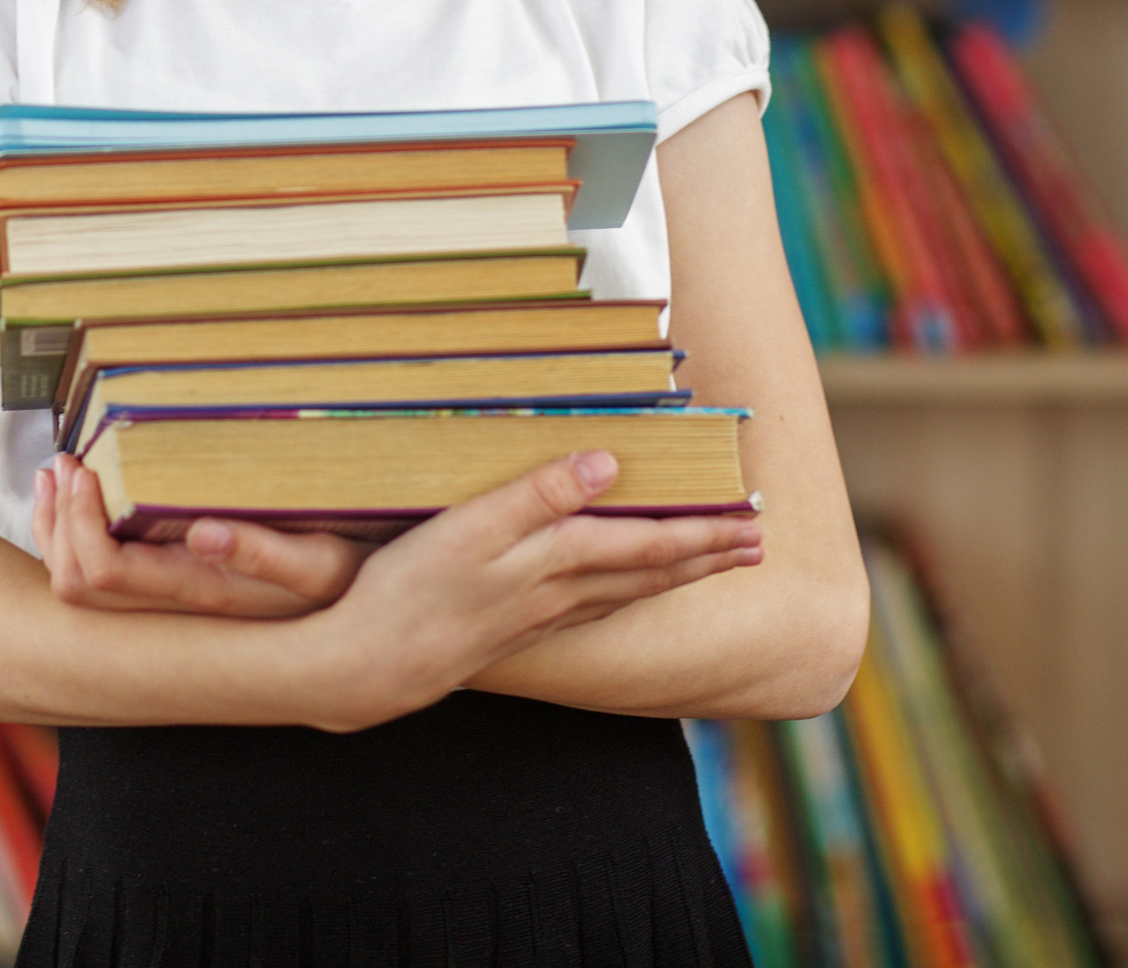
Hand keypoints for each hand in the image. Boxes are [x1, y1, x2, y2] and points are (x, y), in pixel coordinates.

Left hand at [33, 455, 370, 618]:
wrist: (372, 624)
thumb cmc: (352, 583)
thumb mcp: (322, 563)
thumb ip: (265, 551)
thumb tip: (204, 534)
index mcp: (198, 592)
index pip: (102, 575)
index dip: (76, 523)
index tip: (82, 466)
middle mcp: (174, 606)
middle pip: (75, 581)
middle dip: (57, 518)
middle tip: (59, 460)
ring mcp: (174, 599)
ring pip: (81, 580)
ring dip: (60, 524)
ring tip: (58, 472)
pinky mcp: (183, 584)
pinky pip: (107, 570)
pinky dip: (81, 531)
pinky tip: (86, 495)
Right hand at [307, 450, 762, 729]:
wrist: (371, 664)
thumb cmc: (412, 587)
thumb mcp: (470, 526)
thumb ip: (538, 493)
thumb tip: (606, 463)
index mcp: (555, 562)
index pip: (649, 545)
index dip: (702, 531)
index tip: (750, 520)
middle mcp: (559, 594)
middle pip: (650, 573)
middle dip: (706, 556)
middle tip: (756, 544)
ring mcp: (540, 617)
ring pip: (627, 593)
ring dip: (676, 575)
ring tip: (710, 563)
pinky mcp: (517, 629)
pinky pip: (596, 609)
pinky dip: (629, 594)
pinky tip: (623, 595)